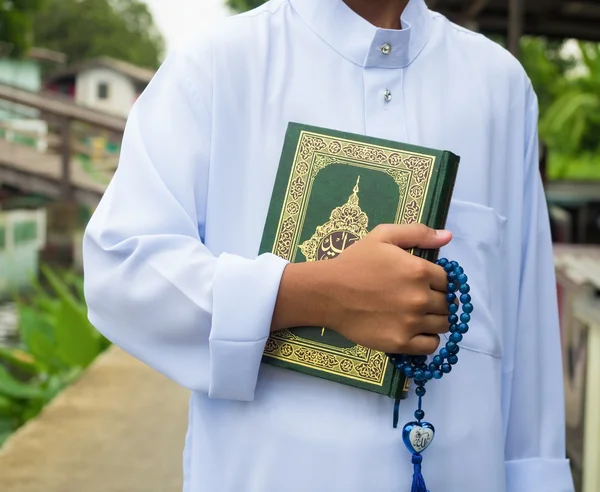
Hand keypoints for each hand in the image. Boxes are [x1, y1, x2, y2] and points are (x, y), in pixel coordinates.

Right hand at [321, 224, 451, 354]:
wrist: (327, 293)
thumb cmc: (354, 262)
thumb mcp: (383, 236)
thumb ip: (417, 233)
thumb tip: (448, 236)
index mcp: (419, 270)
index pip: (449, 281)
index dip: (439, 281)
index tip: (428, 283)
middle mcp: (420, 298)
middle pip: (448, 304)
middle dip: (439, 300)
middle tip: (421, 299)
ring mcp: (411, 323)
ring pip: (444, 325)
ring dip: (436, 319)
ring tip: (420, 315)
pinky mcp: (401, 343)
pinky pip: (431, 345)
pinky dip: (429, 339)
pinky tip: (417, 331)